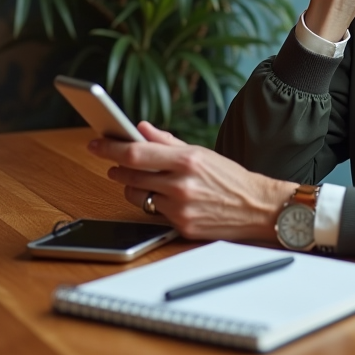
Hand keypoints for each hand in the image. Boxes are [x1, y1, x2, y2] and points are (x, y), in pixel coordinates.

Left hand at [88, 122, 296, 240]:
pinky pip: (153, 213)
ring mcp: (180, 208)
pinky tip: (162, 197)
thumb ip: (168, 141)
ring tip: (140, 179)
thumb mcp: (202, 152)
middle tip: (112, 161)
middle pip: (130, 174)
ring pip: (137, 196)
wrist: (259, 208)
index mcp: (187, 160)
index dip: (110, 147)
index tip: (96, 142)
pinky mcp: (182, 226)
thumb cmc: (232, 179)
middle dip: (116, 166)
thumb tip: (141, 128)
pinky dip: (153, 203)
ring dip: (131, 186)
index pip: (136, 152)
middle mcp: (181, 184)